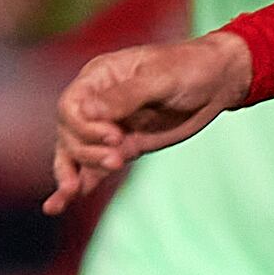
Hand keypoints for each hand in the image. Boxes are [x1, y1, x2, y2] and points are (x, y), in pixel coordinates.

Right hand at [48, 32, 251, 211]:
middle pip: (70, 133)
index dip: (84, 126)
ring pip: (75, 153)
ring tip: (74, 191)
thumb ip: (125, 96)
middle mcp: (96, 103)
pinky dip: (78, 184)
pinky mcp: (123, 148)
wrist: (216, 82)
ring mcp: (108, 127)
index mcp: (99, 78)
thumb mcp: (160, 79)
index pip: (70, 107)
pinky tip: (56, 205)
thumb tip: (87, 112)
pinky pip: (92, 168)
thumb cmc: (188, 69)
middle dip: (87, 151)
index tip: (114, 136)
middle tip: (117, 160)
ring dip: (72, 173)